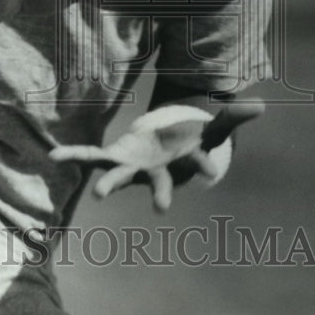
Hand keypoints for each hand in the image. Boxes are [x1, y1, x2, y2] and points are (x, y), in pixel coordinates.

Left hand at [49, 98, 264, 211]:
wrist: (166, 148)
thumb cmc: (192, 139)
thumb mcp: (214, 125)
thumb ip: (234, 116)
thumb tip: (262, 106)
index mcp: (183, 164)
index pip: (198, 165)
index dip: (204, 166)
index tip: (211, 170)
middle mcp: (157, 172)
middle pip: (158, 184)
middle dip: (160, 194)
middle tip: (162, 209)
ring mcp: (133, 166)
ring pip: (120, 177)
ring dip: (109, 185)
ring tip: (98, 196)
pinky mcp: (114, 157)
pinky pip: (91, 156)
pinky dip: (73, 156)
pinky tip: (53, 156)